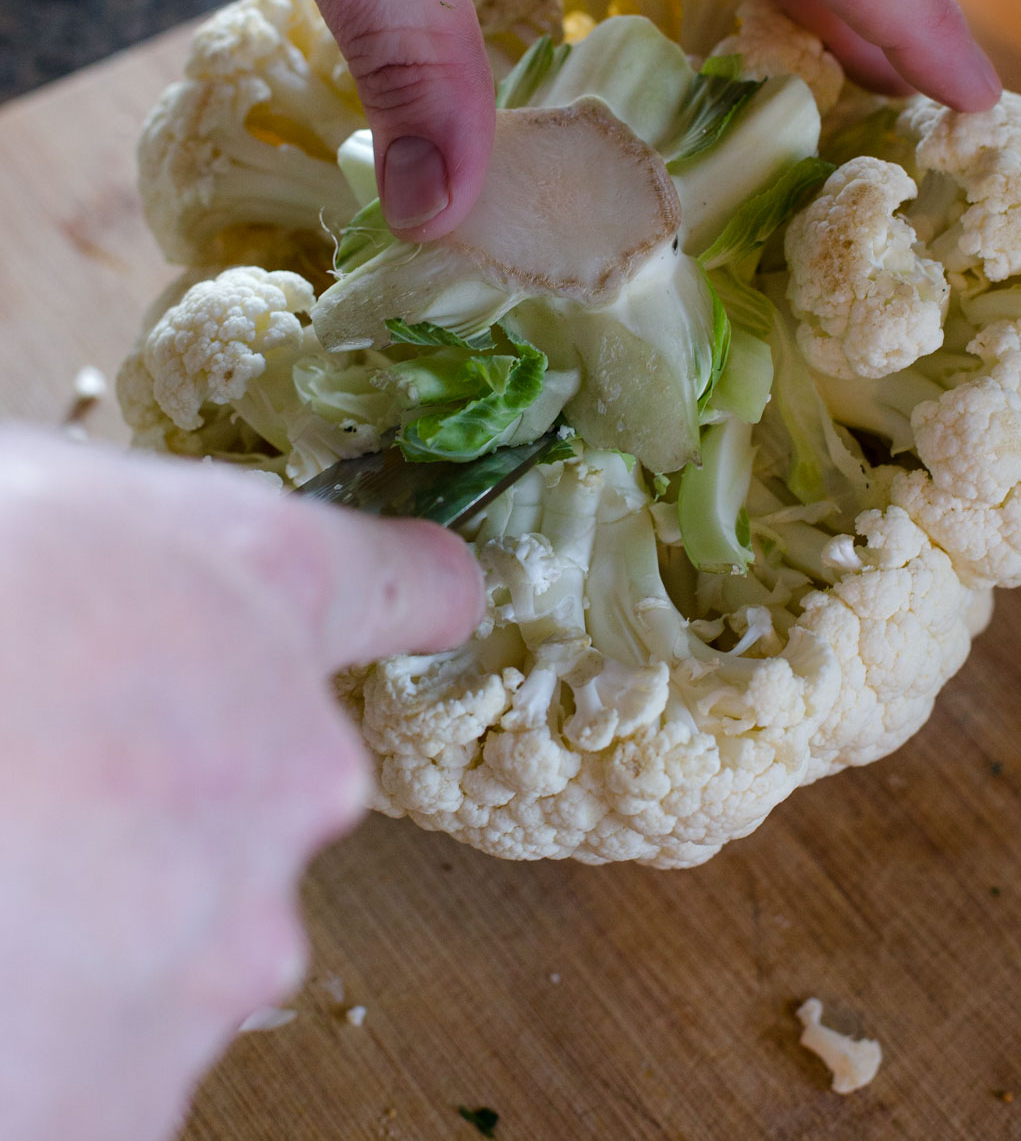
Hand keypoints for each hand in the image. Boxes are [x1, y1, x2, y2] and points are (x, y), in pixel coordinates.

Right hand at [0, 428, 482, 1140]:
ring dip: (94, 922)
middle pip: (265, 791)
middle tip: (33, 786)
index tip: (423, 606)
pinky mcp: (128, 1094)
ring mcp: (221, 940)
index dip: (405, 597)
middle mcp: (289, 767)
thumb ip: (117, 541)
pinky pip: (102, 1063)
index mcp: (264, 591)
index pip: (403, 586)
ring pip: (179, 936)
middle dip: (166, 797)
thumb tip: (111, 574)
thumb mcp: (22, 496)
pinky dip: (39, 1039)